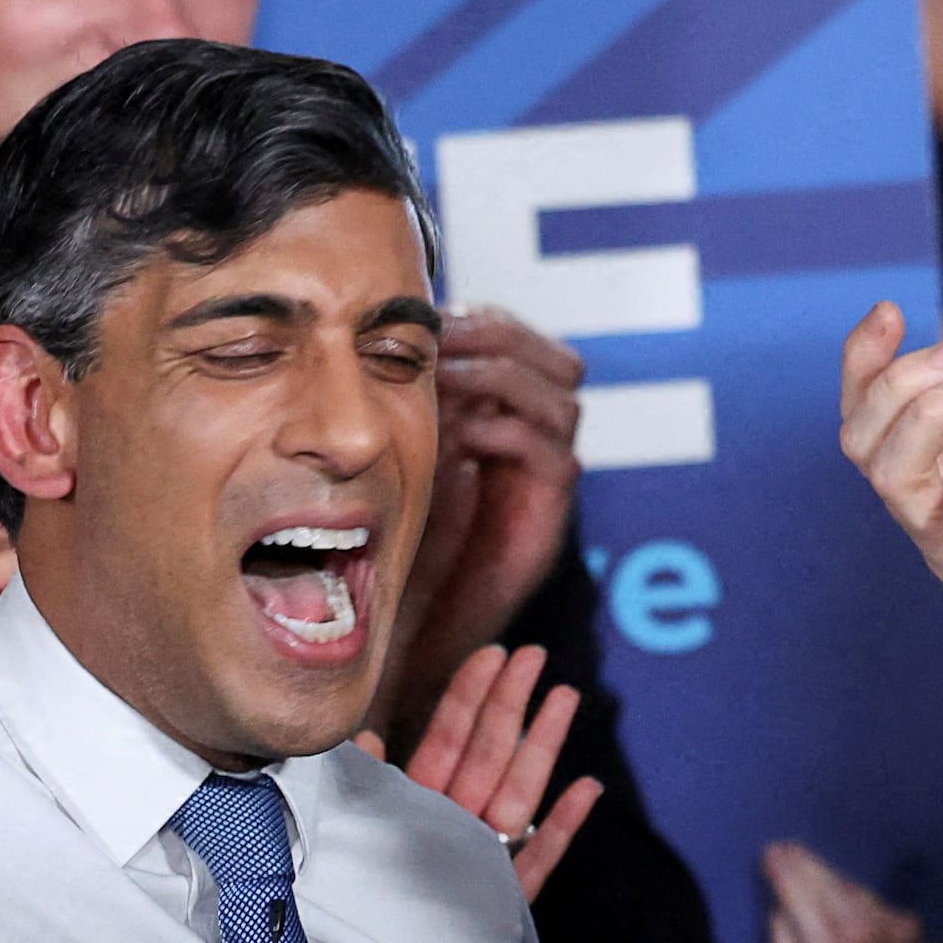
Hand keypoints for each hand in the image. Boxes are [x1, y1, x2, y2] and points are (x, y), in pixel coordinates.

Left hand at [364, 643, 601, 894]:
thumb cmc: (354, 904)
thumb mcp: (348, 839)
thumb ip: (362, 791)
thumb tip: (365, 739)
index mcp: (417, 808)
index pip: (448, 741)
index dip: (469, 698)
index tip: (491, 654)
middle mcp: (454, 827)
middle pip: (490, 756)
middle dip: (512, 704)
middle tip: (535, 654)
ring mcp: (485, 860)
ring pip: (520, 793)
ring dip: (543, 745)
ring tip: (566, 697)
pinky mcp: (506, 900)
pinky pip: (539, 858)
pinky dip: (563, 825)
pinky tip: (587, 788)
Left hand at [388, 308, 584, 728]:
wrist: (408, 624)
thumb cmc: (392, 540)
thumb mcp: (399, 453)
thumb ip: (410, 402)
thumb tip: (379, 335)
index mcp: (502, 416)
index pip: (516, 342)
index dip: (478, 322)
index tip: (424, 318)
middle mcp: (535, 443)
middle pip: (557, 360)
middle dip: (499, 339)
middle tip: (441, 339)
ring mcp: (545, 481)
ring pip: (563, 398)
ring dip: (501, 379)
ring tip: (445, 381)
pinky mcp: (545, 520)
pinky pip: (552, 458)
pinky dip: (506, 434)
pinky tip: (461, 436)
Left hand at [737, 840, 921, 942]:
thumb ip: (861, 926)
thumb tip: (836, 874)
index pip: (895, 932)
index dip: (858, 889)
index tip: (821, 856)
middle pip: (861, 937)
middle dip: (823, 885)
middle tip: (788, 852)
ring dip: (800, 901)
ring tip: (777, 869)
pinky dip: (784, 935)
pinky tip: (774, 911)